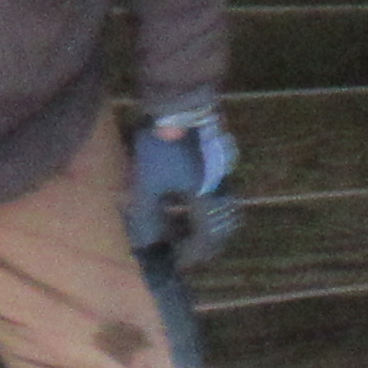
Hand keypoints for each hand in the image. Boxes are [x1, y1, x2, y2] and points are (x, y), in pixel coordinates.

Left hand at [124, 106, 241, 277]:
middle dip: (202, 243)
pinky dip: (203, 205)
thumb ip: (147, 218)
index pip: (206, 241)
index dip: (191, 256)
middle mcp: (222, 193)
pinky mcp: (219, 161)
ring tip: (182, 225)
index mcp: (207, 204)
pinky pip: (216, 194)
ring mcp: (224, 175)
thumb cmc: (163, 149)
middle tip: (184, 249)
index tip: (177, 262)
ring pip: (219, 211)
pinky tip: (185, 198)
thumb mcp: (148, 186)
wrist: (180, 105)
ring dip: (202, 223)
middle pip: (219, 229)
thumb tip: (143, 245)